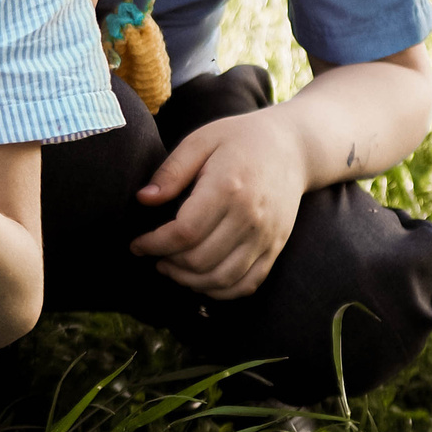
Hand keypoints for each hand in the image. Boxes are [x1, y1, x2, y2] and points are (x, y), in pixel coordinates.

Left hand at [128, 108, 306, 297]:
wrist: (294, 147)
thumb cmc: (240, 140)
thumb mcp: (201, 141)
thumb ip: (171, 171)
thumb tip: (143, 199)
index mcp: (227, 188)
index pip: (184, 232)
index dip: (154, 244)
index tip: (137, 245)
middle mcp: (250, 217)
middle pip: (200, 260)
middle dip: (168, 264)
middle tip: (153, 255)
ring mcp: (266, 236)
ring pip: (222, 278)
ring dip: (189, 281)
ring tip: (171, 268)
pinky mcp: (276, 247)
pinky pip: (247, 284)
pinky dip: (220, 291)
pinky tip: (200, 280)